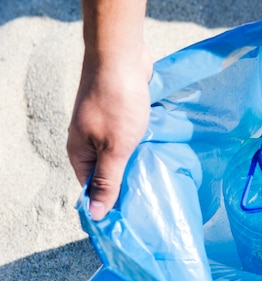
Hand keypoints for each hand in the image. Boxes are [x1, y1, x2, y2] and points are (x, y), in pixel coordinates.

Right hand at [67, 43, 151, 219]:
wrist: (121, 57)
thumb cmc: (117, 104)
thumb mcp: (114, 149)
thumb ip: (107, 181)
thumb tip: (95, 214)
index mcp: (80, 152)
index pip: (91, 188)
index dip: (108, 203)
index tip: (128, 219)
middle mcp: (88, 140)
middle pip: (106, 172)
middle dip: (125, 185)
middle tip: (148, 203)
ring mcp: (104, 126)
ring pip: (120, 154)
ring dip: (136, 165)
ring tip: (156, 181)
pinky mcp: (120, 115)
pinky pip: (130, 138)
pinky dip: (142, 147)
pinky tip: (158, 155)